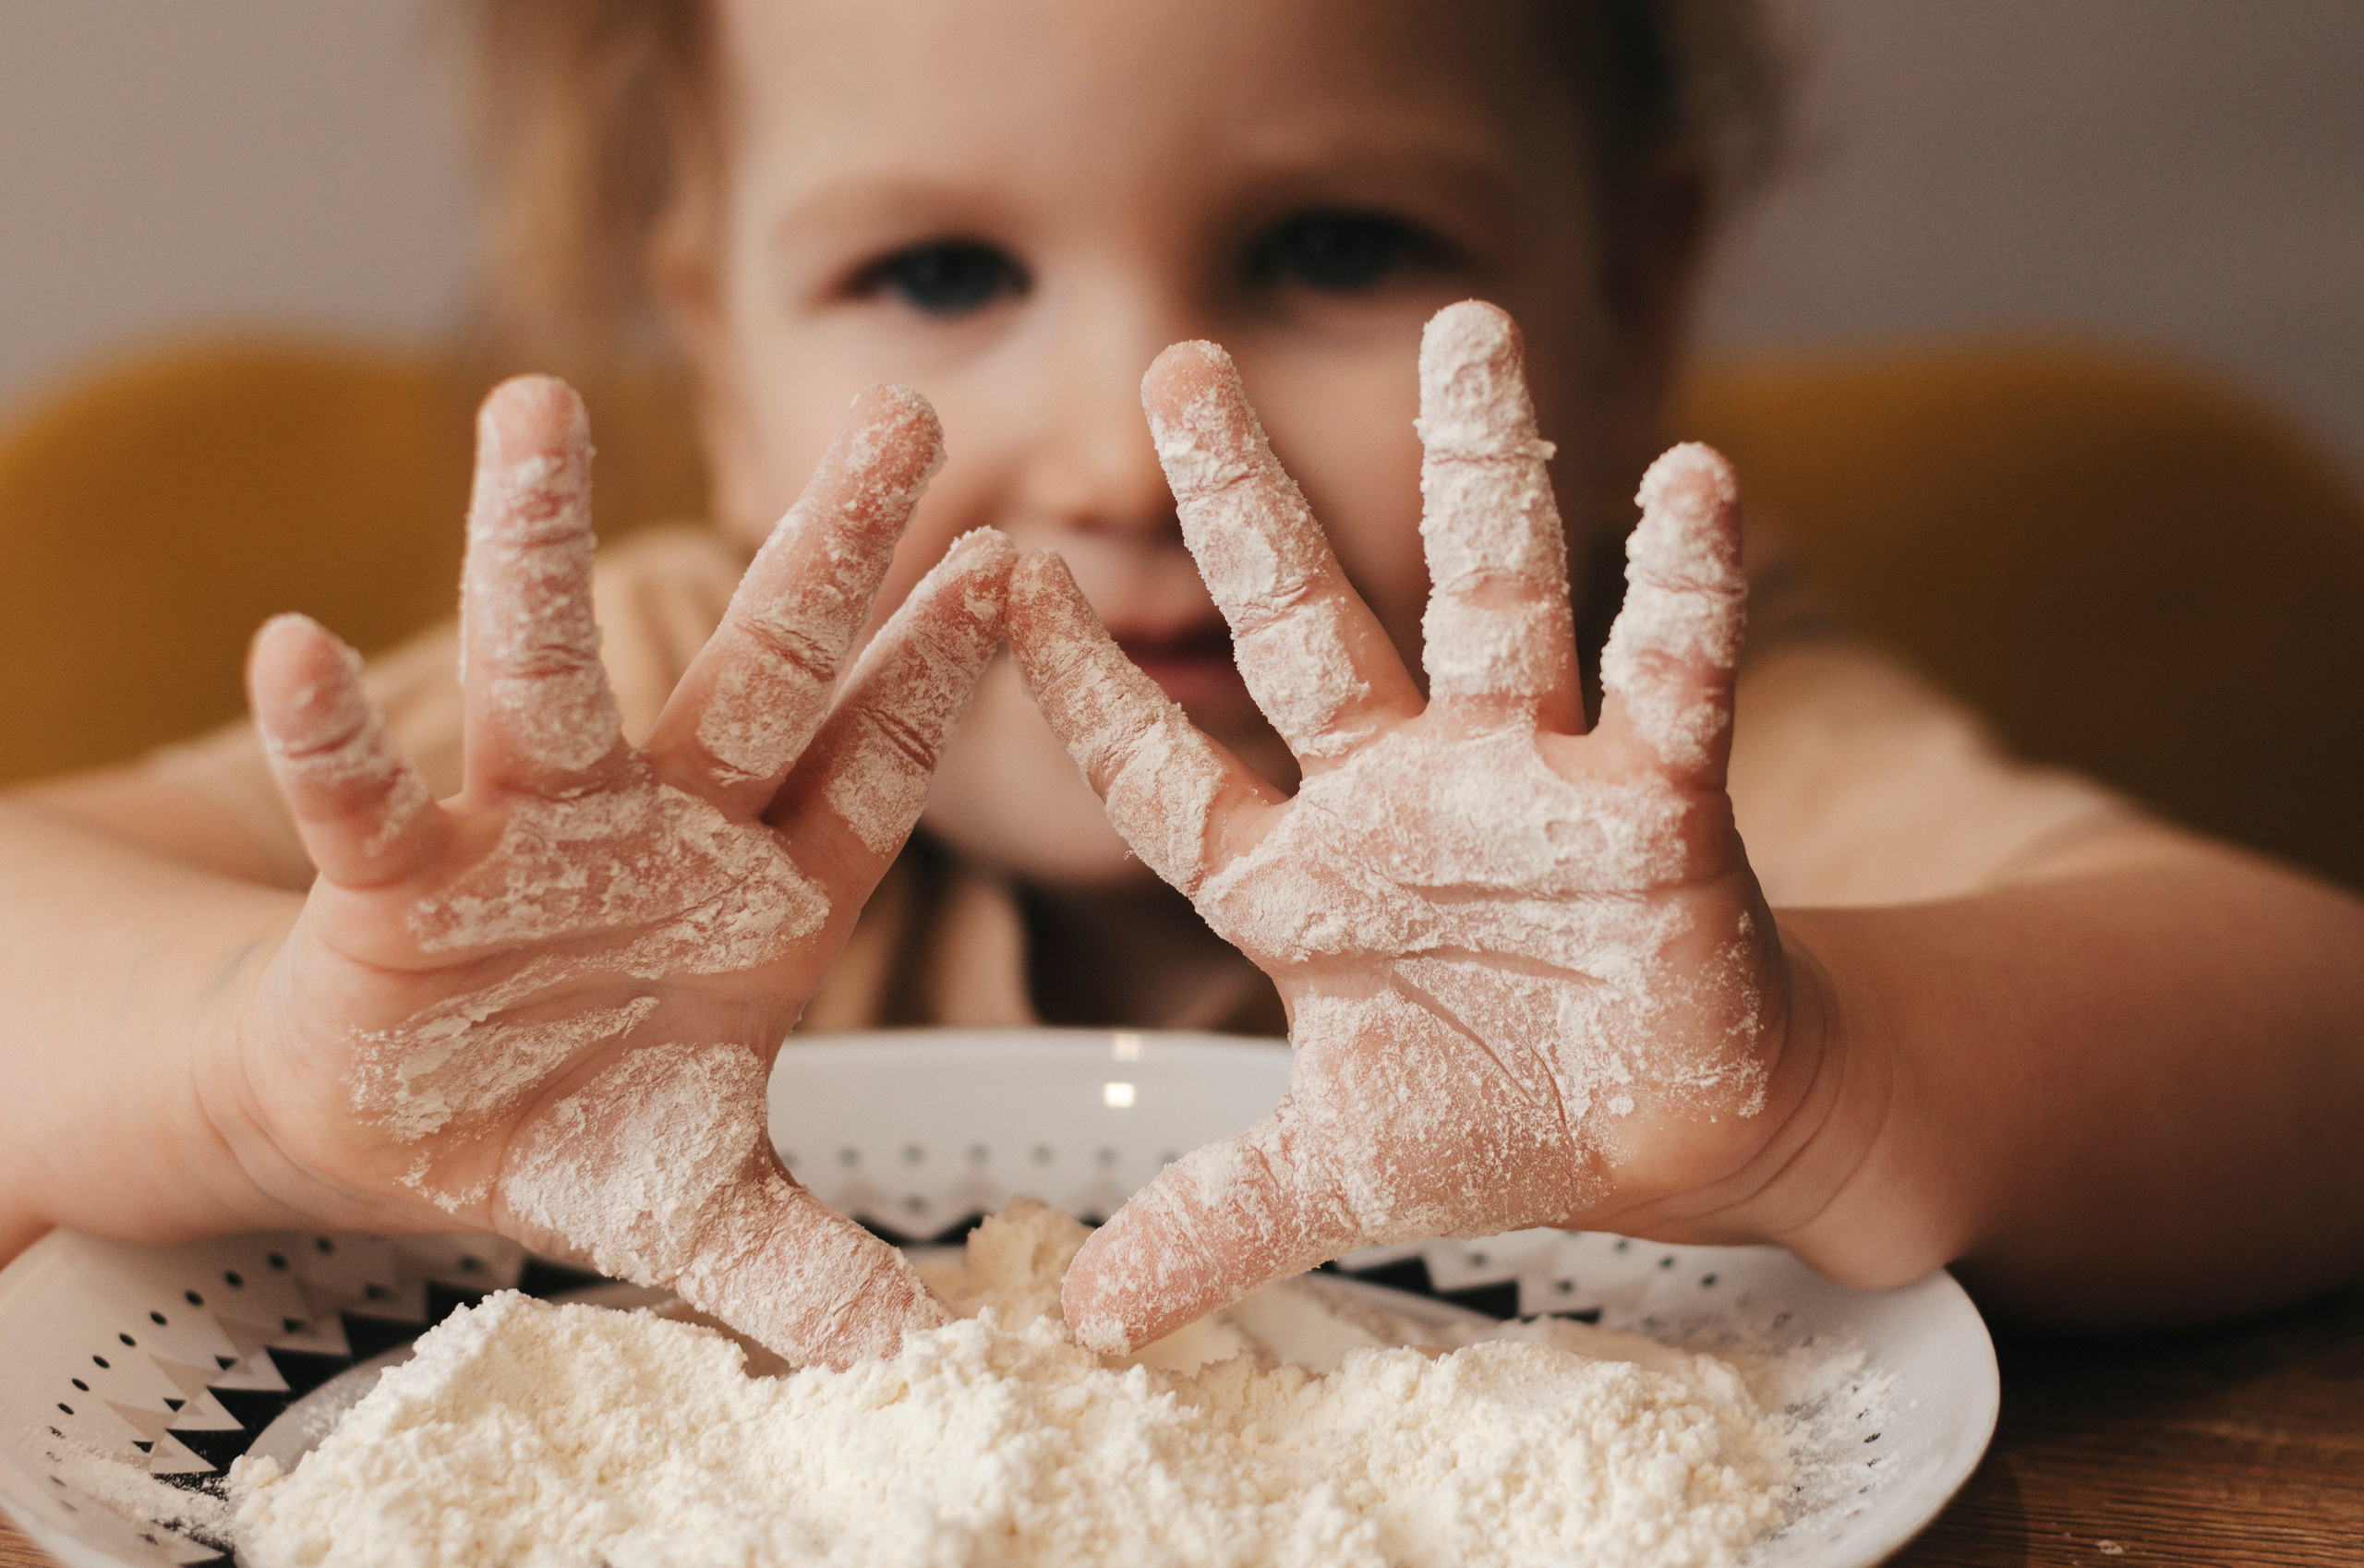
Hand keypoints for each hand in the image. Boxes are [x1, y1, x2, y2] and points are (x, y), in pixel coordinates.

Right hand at [216, 376, 1010, 1366]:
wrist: (408, 1128)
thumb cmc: (577, 1124)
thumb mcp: (708, 1212)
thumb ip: (818, 1277)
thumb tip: (937, 1377)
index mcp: (766, 895)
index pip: (873, 769)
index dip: (942, 680)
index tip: (1018, 570)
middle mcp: (661, 833)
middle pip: (757, 677)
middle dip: (825, 555)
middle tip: (901, 414)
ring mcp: (525, 839)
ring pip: (542, 685)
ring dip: (536, 553)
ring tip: (536, 413)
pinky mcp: (393, 881)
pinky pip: (362, 800)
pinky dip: (333, 738)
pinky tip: (296, 644)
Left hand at [1008, 302, 1805, 1351]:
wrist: (1681, 1132)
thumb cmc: (1506, 1118)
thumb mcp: (1340, 1171)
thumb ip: (1217, 1217)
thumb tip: (1087, 1322)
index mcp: (1303, 879)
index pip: (1170, 769)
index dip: (1086, 691)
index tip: (995, 581)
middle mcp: (1404, 799)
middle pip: (1312, 627)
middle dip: (1249, 501)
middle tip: (1179, 366)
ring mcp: (1532, 787)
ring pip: (1501, 602)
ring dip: (1484, 471)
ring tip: (1470, 333)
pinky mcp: (1657, 809)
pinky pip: (1672, 681)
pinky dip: (1688, 592)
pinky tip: (1695, 480)